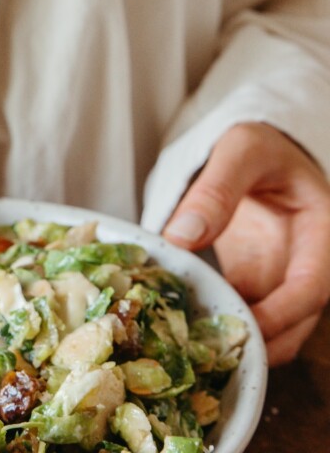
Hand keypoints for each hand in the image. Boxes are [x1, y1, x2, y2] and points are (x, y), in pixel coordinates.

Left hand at [163, 122, 329, 365]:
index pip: (313, 284)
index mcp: (321, 229)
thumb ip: (215, 190)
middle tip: (216, 354)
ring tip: (195, 347)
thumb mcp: (240, 151)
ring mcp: (281, 271)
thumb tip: (181, 237)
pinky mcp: (255, 275)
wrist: (257, 147)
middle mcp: (307, 259)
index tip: (249, 327)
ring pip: (271, 320)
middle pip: (296, 317)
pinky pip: (243, 304)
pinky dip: (219, 315)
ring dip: (239, 335)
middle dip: (262, 341)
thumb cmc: (258, 142)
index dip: (285, 312)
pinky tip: (185, 324)